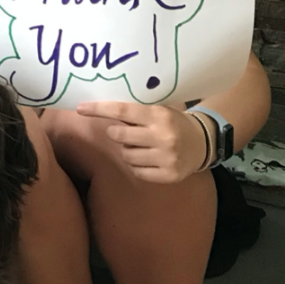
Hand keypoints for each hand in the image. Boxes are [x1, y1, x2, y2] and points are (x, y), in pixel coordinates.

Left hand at [76, 101, 207, 183]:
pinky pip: (136, 171)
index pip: (122, 111)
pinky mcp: (168, 175)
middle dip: (116, 134)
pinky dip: (137, 165)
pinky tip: (149, 158)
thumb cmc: (173, 123)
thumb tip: (100, 108)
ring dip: (127, 150)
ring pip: (126, 155)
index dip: (99, 109)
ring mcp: (166, 158)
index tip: (80, 108)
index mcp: (159, 116)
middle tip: (125, 132)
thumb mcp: (158, 110)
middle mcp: (163, 137)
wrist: (204, 143)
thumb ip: (135, 112)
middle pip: (119, 136)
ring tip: (142, 146)